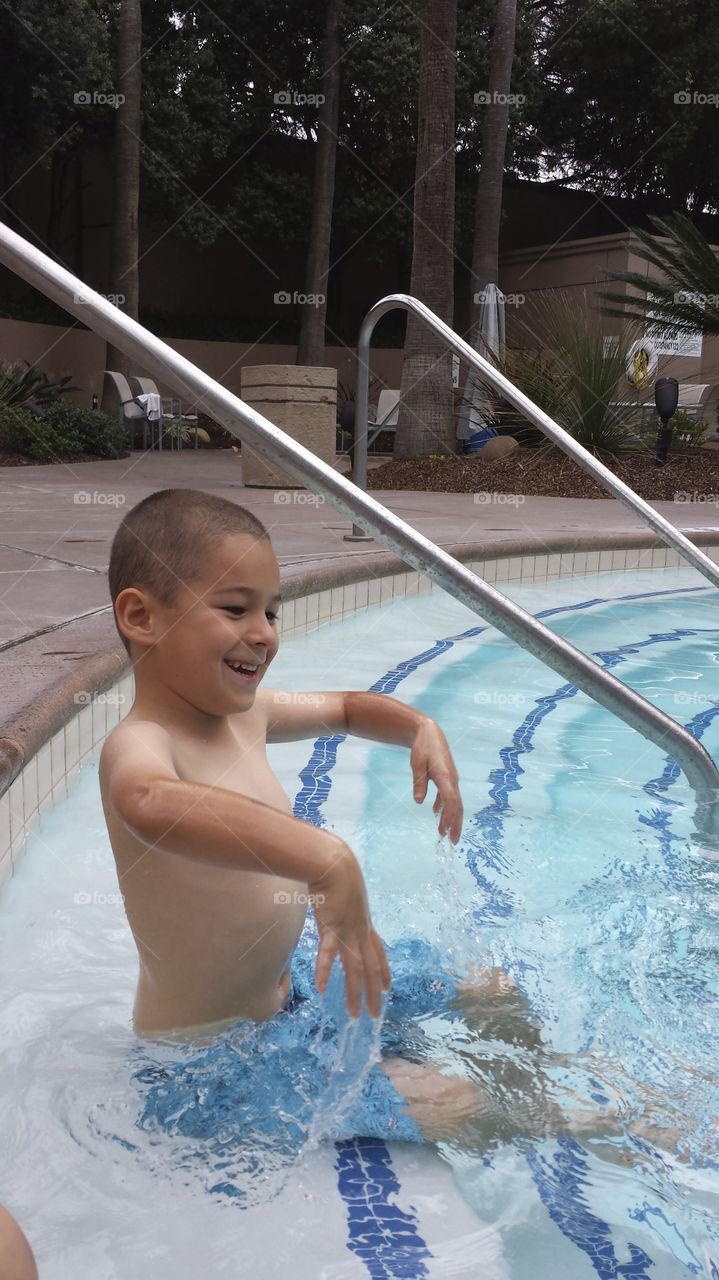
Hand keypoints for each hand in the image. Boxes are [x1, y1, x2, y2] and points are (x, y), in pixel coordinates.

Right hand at [309, 844, 390, 1018]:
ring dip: (354, 993)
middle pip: (371, 968)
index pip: (379, 952)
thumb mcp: (346, 893)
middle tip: (376, 1014)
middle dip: (374, 993)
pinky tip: (321, 988)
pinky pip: (328, 953)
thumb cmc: (337, 873)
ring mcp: (348, 931)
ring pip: (354, 968)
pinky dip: (324, 970)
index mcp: (364, 923)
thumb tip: (336, 906)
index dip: (385, 971)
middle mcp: (360, 931)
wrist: (334, 862)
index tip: (389, 989)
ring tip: (354, 1014)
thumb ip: (343, 905)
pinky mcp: (331, 927)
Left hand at [410, 719, 462, 842]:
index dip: (449, 817)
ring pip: (454, 803)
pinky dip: (444, 807)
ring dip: (450, 818)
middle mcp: (452, 780)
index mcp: (445, 776)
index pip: (451, 800)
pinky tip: (436, 814)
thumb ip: (418, 783)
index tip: (445, 832)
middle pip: (457, 806)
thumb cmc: (423, 747)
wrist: (429, 732)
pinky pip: (448, 796)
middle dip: (455, 824)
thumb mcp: (416, 764)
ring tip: (444, 834)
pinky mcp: (447, 778)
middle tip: (452, 842)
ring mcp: (451, 779)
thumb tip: (419, 801)